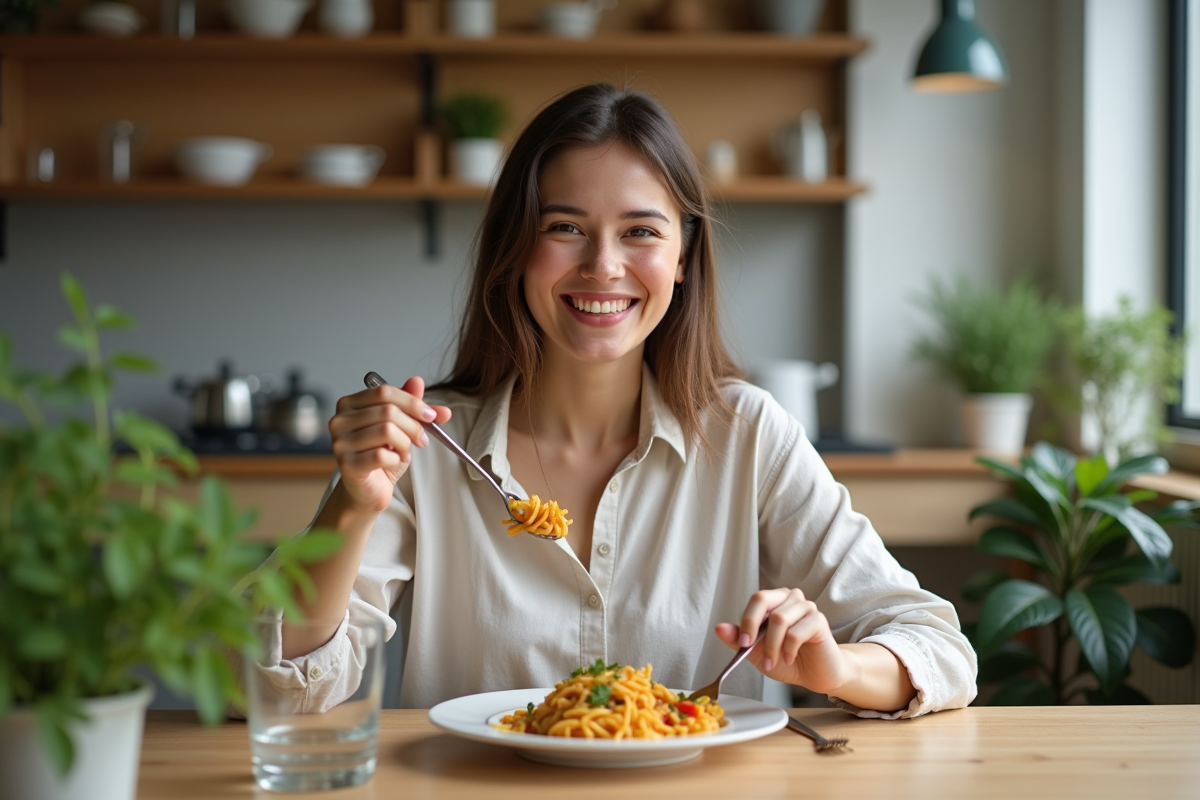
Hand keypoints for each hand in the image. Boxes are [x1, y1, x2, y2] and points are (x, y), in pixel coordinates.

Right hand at [328, 376, 451, 513]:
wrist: (368, 490)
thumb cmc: (380, 456)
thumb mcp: (399, 427)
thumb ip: (408, 404)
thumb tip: (418, 381)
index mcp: (349, 404)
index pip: (384, 391)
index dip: (412, 402)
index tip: (431, 415)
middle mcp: (339, 420)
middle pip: (388, 411)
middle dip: (413, 426)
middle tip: (421, 439)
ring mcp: (340, 442)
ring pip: (387, 431)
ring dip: (405, 444)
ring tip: (404, 452)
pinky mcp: (347, 464)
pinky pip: (383, 455)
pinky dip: (396, 459)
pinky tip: (394, 462)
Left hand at [714, 588, 852, 694]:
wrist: (815, 675)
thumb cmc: (788, 660)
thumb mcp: (757, 652)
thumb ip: (739, 639)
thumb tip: (719, 628)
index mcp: (775, 601)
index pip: (756, 599)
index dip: (746, 620)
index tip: (742, 642)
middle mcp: (791, 598)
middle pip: (763, 599)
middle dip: (752, 625)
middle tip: (749, 648)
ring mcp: (806, 607)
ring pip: (779, 619)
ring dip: (772, 646)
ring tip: (773, 661)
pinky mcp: (819, 621)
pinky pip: (796, 632)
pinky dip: (788, 650)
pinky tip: (789, 658)